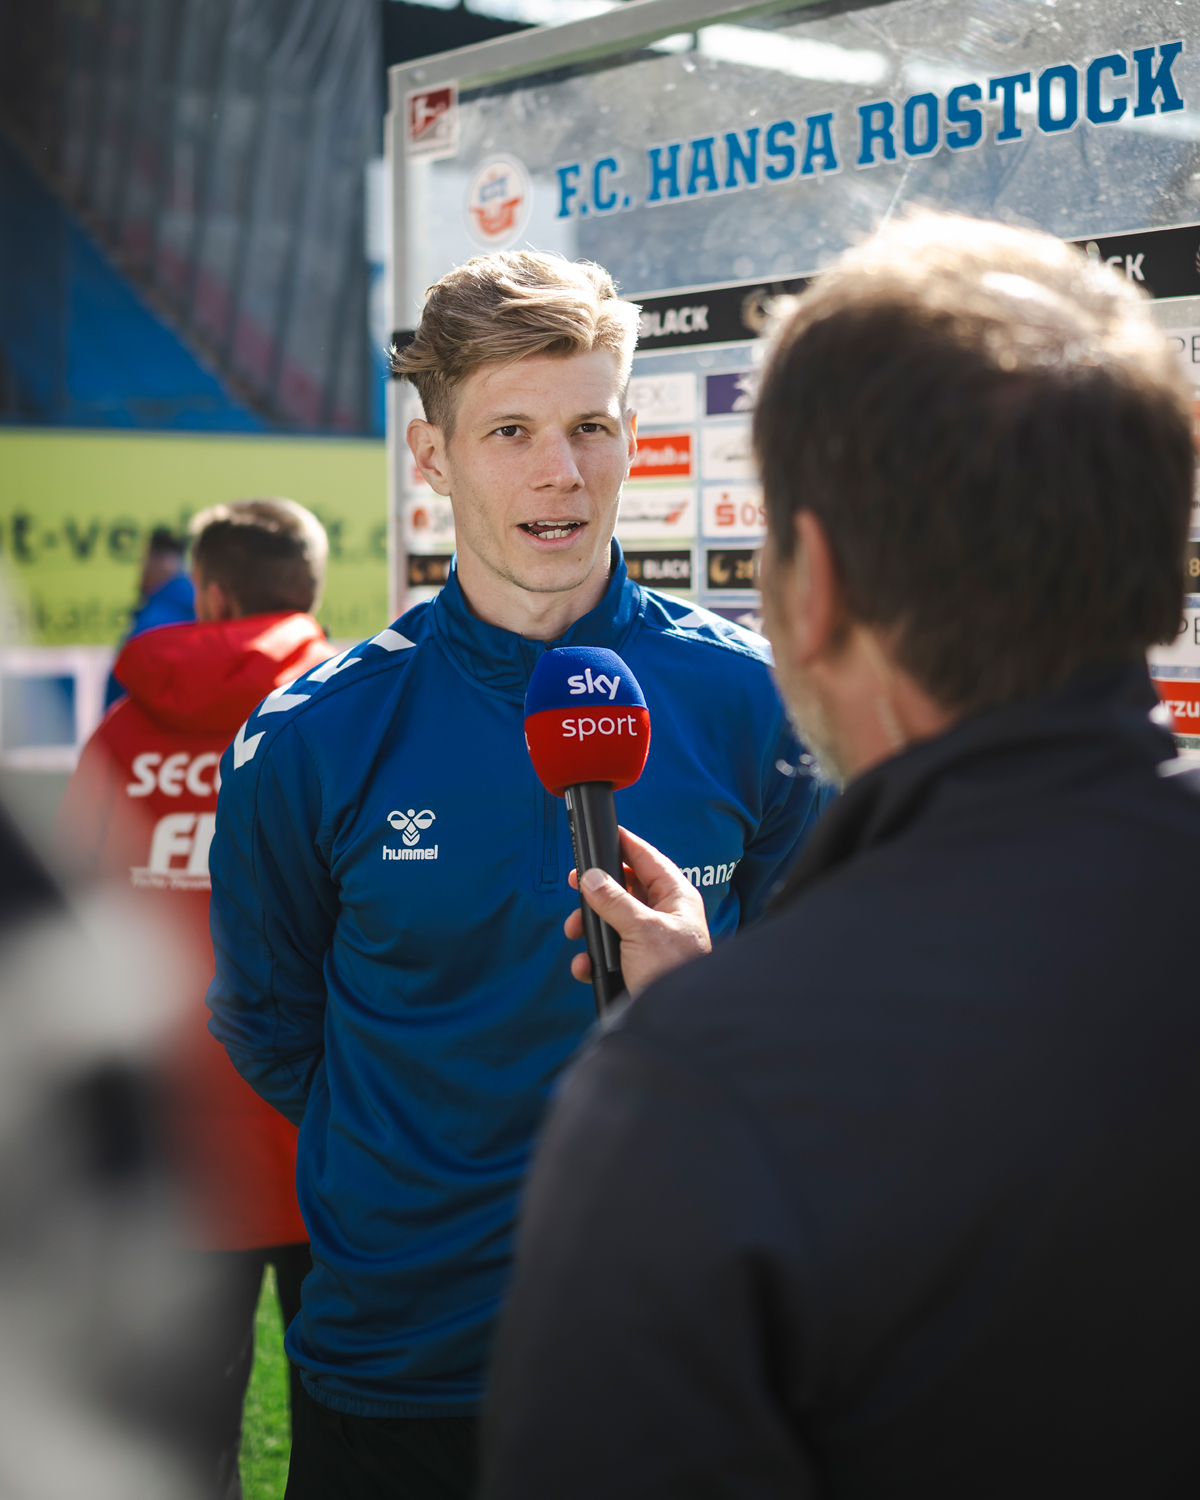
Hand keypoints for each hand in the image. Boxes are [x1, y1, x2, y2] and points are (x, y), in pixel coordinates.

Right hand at [565, 826, 711, 998]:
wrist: (678, 1023)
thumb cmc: (673, 970)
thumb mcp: (641, 929)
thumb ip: (614, 901)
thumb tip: (590, 877)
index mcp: (675, 897)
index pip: (648, 859)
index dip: (625, 844)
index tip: (603, 833)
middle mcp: (664, 914)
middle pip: (625, 888)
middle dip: (597, 891)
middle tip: (575, 885)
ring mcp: (650, 940)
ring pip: (613, 920)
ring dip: (590, 927)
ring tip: (575, 933)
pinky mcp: (637, 964)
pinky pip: (609, 951)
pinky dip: (593, 958)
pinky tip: (585, 967)